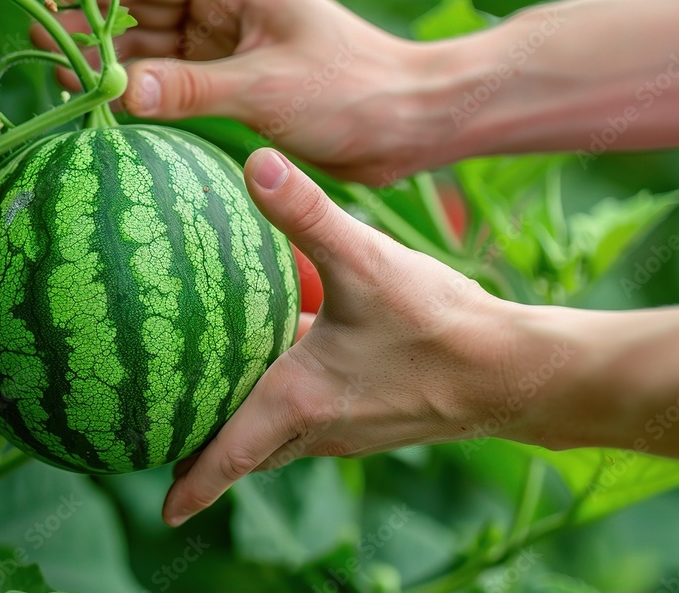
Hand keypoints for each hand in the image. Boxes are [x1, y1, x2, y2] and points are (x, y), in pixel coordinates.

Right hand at [33, 0, 461, 183]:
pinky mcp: (245, 88)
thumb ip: (191, 88)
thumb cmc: (351, 88)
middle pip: (149, 16)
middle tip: (50, 62)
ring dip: (125, 71)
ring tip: (72, 88)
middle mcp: (231, 12)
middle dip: (102, 37)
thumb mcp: (265, 86)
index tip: (51, 18)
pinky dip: (157, 97)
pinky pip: (187, 88)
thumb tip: (120, 88)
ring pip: (165, 55)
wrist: (410, 123)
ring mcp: (236, 50)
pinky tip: (122, 109)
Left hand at [160, 147, 516, 526]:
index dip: (193, 485)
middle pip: (249, 451)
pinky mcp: (374, 415)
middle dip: (211, 454)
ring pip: (281, 438)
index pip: (231, 456)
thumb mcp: (366, 262)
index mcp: (300, 402)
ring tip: (216, 406)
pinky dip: (286, 407)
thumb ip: (305, 214)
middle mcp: (318, 427)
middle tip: (172, 443)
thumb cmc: (440, 326)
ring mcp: (350, 427)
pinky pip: (313, 419)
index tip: (163, 515)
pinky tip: (289, 363)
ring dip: (248, 431)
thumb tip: (254, 163)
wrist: (515, 370)